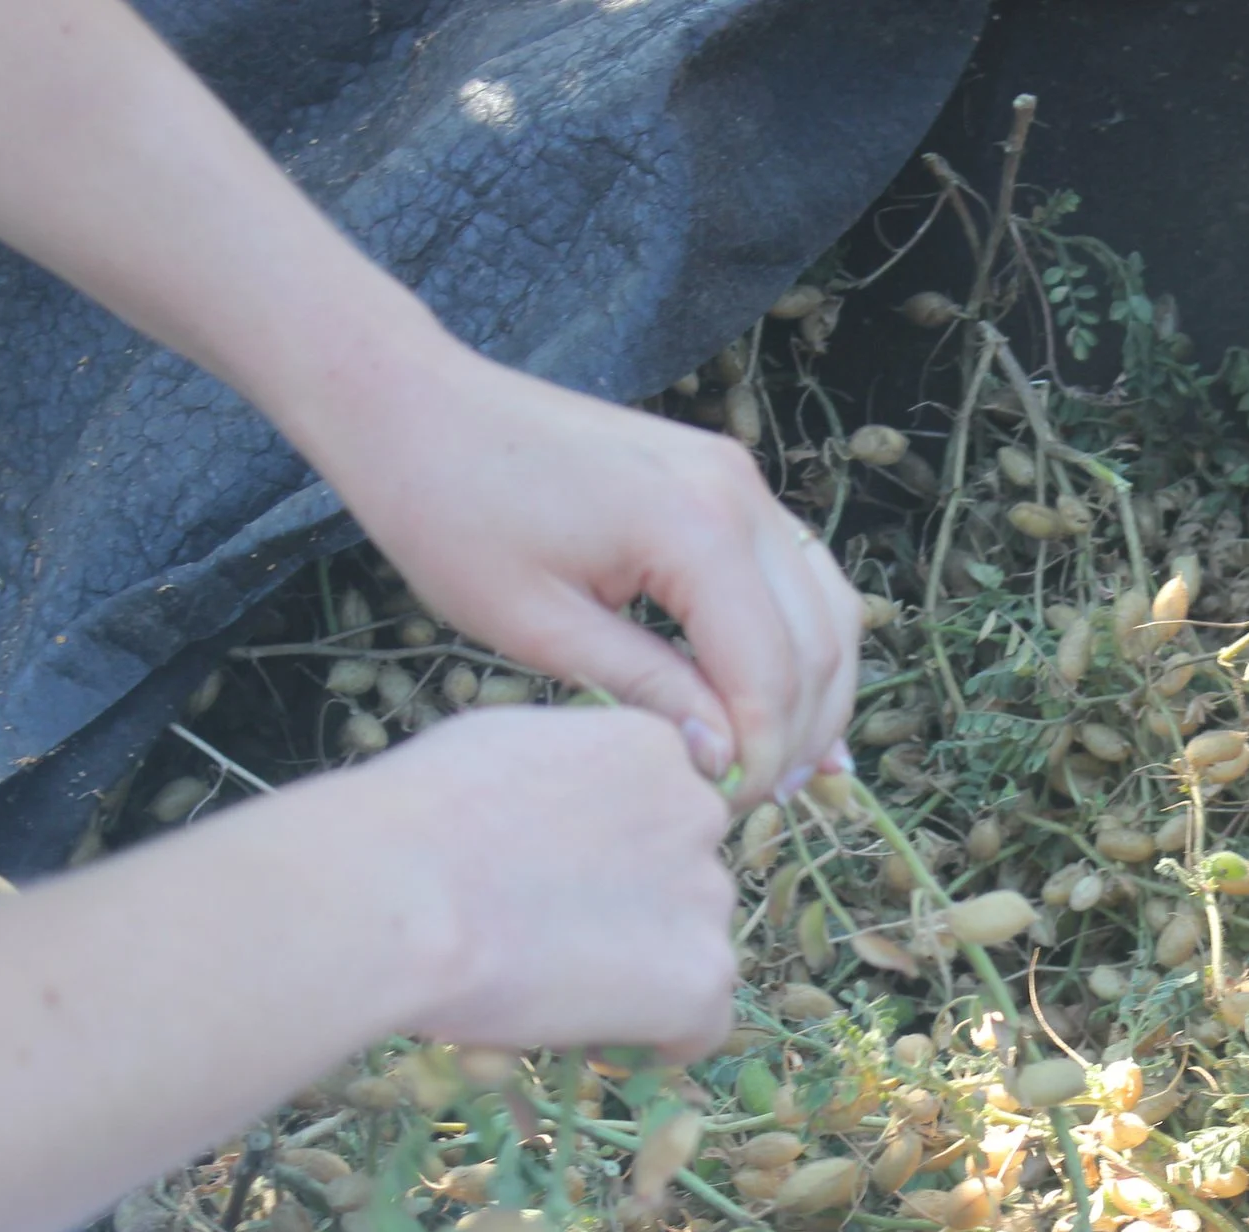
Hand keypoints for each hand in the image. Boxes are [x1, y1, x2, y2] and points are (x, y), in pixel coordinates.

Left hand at [308, 337, 861, 803]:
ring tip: (784, 764)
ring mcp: (742, 480)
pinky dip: (803, 640)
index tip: (727, 808)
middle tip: (758, 801)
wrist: (418, 406)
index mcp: (693, 529)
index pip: (768, 671)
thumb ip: (644, 687)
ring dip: (817, 691)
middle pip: (820, 642)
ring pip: (830, 607)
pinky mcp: (727, 481)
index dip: (760, 754)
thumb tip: (719, 755)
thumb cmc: (451, 514)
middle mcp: (741, 494)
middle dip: (798, 733)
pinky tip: (789, 699)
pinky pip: (800, 573)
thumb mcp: (537, 625)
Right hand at [346, 706, 741, 1059]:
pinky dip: (662, 1041)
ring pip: (692, 945)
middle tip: (555, 944)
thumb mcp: (498, 749)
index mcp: (650, 747)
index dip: (616, 854)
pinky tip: (604, 1045)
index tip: (569, 884)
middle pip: (683, 875)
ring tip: (558, 995)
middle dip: (635, 910)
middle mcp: (697, 813)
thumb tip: (552, 816)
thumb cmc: (415, 818)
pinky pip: (703, 1023)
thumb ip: (558, 780)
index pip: (660, 807)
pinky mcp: (701, 975)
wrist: (400, 894)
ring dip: (645, 971)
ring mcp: (706, 896)